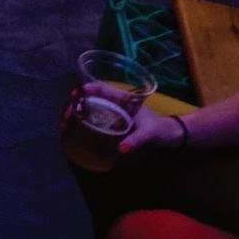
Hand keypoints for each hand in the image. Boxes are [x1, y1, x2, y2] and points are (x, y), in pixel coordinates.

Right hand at [59, 85, 182, 157]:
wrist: (173, 136)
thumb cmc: (162, 131)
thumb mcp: (150, 135)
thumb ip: (137, 141)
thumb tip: (121, 150)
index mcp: (124, 100)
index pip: (101, 88)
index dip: (85, 89)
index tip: (73, 96)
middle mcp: (117, 104)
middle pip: (92, 98)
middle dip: (76, 105)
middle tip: (66, 118)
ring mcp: (116, 113)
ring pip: (92, 108)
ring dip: (78, 114)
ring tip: (67, 125)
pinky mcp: (117, 123)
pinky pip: (97, 119)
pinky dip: (86, 122)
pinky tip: (79, 131)